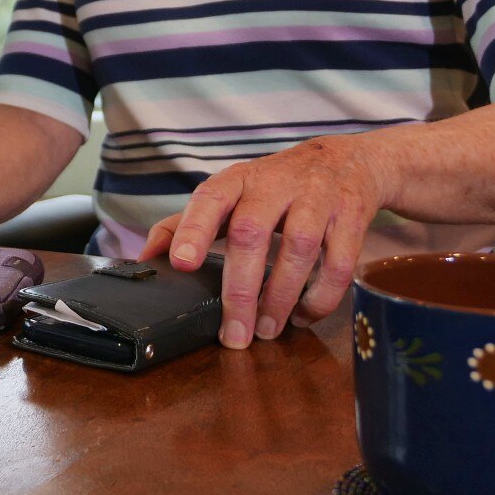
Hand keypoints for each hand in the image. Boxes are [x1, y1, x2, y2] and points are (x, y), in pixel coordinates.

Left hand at [139, 137, 388, 348]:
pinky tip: (303, 316)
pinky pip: (338, 263)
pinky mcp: (350, 217)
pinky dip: (320, 297)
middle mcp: (275, 184)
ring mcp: (317, 198)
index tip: (181, 263)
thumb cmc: (273, 186)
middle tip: (234, 334)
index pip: (210, 199)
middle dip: (240, 289)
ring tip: (267, 330)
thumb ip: (184, 223)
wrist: (344, 161)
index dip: (193, 229)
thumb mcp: (229, 194)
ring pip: (298, 248)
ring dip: (281, 296)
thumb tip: (144, 259)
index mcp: (237, 180)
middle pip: (252, 233)